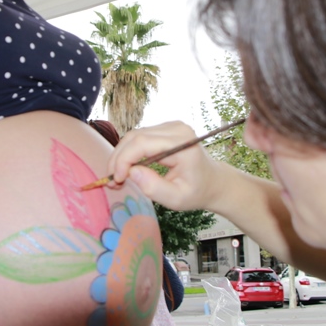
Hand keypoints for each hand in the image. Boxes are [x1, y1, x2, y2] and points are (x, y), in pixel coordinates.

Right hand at [106, 121, 222, 211]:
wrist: (213, 182)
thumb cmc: (197, 192)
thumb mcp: (176, 199)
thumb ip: (154, 188)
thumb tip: (131, 173)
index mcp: (182, 143)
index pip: (143, 143)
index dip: (124, 160)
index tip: (116, 179)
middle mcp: (176, 129)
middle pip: (135, 136)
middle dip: (119, 158)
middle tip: (112, 180)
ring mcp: (171, 126)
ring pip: (134, 136)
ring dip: (122, 156)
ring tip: (118, 177)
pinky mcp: (165, 129)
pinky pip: (140, 138)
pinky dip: (129, 153)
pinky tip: (127, 169)